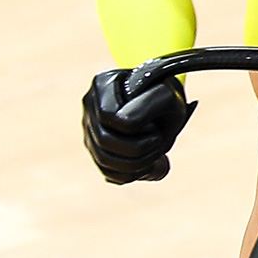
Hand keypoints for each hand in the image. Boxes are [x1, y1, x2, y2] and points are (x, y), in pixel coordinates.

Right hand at [81, 69, 194, 183]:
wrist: (163, 100)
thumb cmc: (167, 96)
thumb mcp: (168, 97)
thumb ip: (151, 108)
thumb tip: (132, 134)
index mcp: (104, 83)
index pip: (111, 118)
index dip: (139, 128)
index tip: (157, 124)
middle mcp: (90, 105)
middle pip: (104, 142)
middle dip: (139, 149)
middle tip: (159, 141)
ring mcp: (89, 128)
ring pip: (105, 161)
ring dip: (138, 165)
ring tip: (157, 156)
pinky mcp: (97, 150)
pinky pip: (109, 173)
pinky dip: (133, 174)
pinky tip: (150, 165)